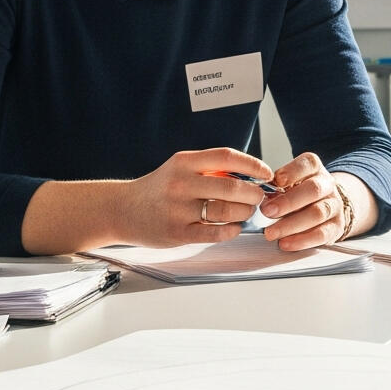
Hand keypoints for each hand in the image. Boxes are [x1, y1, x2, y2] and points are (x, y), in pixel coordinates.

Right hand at [111, 147, 278, 247]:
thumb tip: (251, 175)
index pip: (227, 156)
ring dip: (245, 213)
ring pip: (227, 211)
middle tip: (259, 197)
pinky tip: (233, 227)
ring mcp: (178, 209)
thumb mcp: (180, 168)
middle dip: (254, 194)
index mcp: (184, 161)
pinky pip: (216, 233)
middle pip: (232, 187)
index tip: (267, 173)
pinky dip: (232, 230)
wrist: (123, 210)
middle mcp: (181, 183)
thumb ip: (210, 169)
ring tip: (245, 212)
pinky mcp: (177, 232)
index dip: (253, 164)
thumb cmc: (159, 189)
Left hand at [257, 154, 369, 251]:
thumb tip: (257, 196)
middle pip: (313, 190)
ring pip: (317, 214)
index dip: (292, 172)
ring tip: (271, 232)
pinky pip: (321, 234)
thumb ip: (276, 187)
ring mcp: (334, 206)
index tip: (276, 181)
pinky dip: (302, 240)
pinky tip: (286, 243)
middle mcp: (327, 184)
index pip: (307, 164)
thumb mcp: (290, 183)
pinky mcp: (336, 226)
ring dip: (291, 225)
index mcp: (314, 169)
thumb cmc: (301, 193)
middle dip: (288, 202)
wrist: (327, 206)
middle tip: (267, 211)